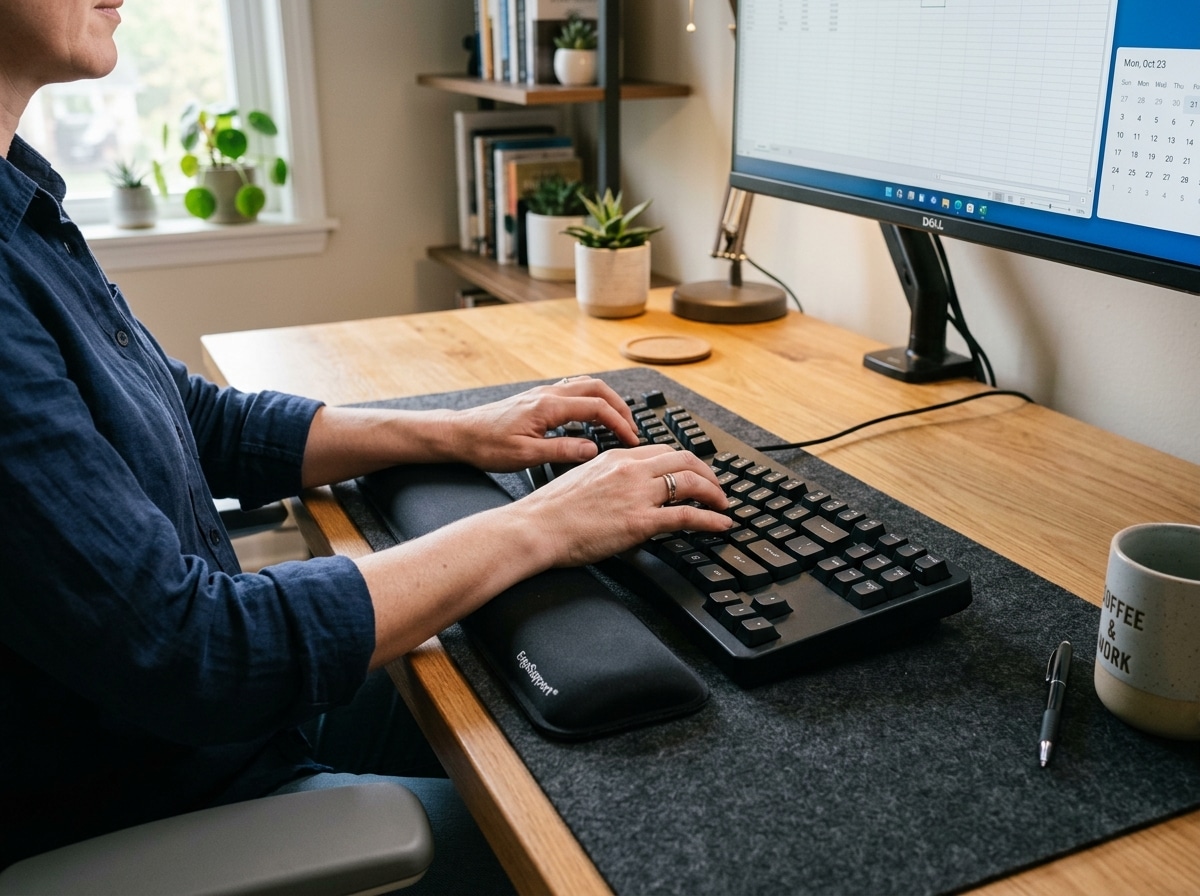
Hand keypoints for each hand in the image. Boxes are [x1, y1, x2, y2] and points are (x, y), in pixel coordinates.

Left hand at [448, 375, 639, 471]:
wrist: (461, 434)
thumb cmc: (487, 445)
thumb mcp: (526, 456)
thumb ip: (562, 451)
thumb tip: (592, 449)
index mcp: (548, 407)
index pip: (597, 408)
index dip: (619, 424)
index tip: (631, 440)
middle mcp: (548, 394)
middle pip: (598, 389)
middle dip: (620, 407)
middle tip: (632, 429)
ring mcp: (542, 394)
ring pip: (586, 386)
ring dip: (607, 400)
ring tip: (618, 421)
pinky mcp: (537, 399)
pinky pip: (572, 390)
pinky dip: (590, 399)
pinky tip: (590, 415)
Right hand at [513, 444, 731, 568]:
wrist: (535, 527)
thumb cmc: (548, 511)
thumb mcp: (581, 479)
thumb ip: (606, 478)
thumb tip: (618, 490)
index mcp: (615, 458)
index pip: (662, 451)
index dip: (684, 462)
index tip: (693, 472)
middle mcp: (630, 470)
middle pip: (683, 460)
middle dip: (707, 473)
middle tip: (717, 487)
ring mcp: (637, 494)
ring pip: (691, 482)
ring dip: (714, 493)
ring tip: (723, 504)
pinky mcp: (640, 521)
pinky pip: (687, 515)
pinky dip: (711, 519)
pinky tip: (721, 524)